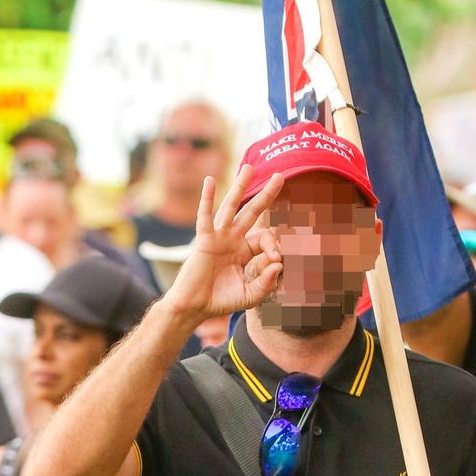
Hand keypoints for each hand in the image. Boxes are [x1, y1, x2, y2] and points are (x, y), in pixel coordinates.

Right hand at [163, 165, 283, 325]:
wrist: (195, 308)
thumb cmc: (220, 300)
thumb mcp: (250, 295)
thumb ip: (267, 283)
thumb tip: (279, 264)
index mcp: (244, 250)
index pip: (265, 237)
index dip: (274, 245)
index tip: (277, 259)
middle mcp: (232, 239)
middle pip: (251, 211)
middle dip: (266, 194)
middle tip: (280, 176)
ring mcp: (218, 237)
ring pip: (231, 207)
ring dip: (240, 186)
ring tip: (249, 168)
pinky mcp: (204, 240)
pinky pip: (205, 216)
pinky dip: (206, 198)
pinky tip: (210, 181)